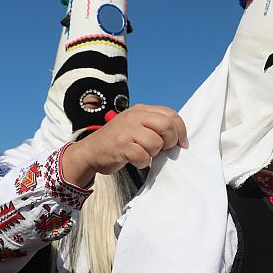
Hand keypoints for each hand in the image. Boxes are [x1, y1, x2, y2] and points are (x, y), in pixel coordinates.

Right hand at [60, 104, 187, 186]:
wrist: (90, 151)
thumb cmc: (117, 140)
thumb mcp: (135, 124)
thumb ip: (154, 124)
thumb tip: (179, 136)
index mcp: (141, 110)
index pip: (170, 114)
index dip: (181, 130)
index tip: (182, 143)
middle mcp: (134, 117)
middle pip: (167, 126)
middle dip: (170, 141)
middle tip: (164, 149)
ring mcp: (127, 130)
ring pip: (156, 143)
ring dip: (153, 153)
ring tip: (143, 153)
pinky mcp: (121, 146)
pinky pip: (143, 157)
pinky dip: (142, 163)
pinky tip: (135, 160)